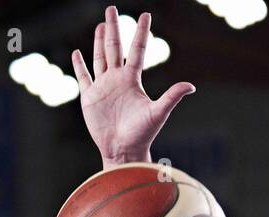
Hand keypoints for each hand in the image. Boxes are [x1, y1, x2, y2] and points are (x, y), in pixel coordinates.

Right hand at [72, 6, 194, 166]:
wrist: (124, 151)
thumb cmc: (143, 134)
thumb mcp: (158, 113)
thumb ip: (172, 97)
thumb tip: (191, 86)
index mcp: (132, 80)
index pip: (137, 50)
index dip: (141, 33)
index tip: (146, 15)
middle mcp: (117, 80)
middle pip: (114, 48)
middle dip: (114, 28)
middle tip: (112, 9)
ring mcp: (103, 88)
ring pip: (100, 58)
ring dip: (99, 42)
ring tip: (102, 25)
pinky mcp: (90, 98)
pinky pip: (84, 77)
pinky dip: (79, 65)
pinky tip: (77, 53)